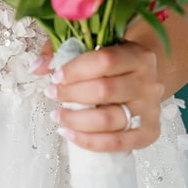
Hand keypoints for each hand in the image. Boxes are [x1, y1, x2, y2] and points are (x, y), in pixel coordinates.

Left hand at [37, 41, 163, 150]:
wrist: (145, 77)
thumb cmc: (116, 60)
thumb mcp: (94, 44)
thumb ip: (63, 49)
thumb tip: (37, 66)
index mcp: (138, 55)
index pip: (104, 61)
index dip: (76, 69)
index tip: (56, 76)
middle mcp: (149, 82)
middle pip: (105, 91)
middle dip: (71, 94)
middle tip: (51, 94)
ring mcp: (151, 109)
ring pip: (110, 120)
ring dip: (77, 120)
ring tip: (57, 116)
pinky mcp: (150, 132)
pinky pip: (119, 143)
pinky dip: (91, 142)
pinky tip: (71, 134)